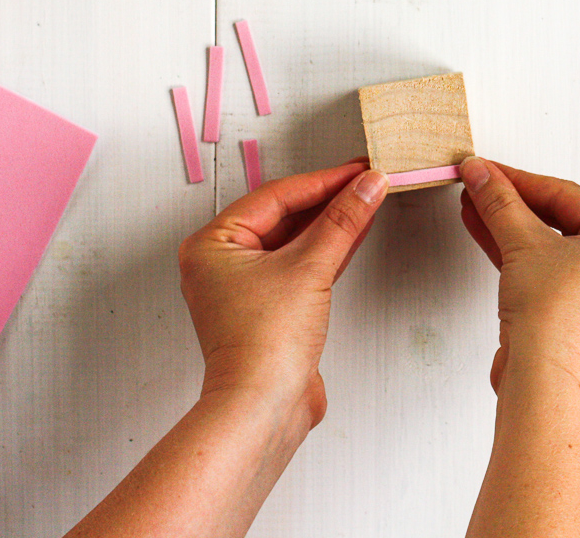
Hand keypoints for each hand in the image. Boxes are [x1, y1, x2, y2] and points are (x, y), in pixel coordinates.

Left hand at [178, 161, 388, 426]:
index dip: (323, 180)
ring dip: (331, 223)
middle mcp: (222, 262)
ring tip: (367, 200)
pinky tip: (354, 234)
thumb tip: (367, 186)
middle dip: (328, 199)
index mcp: (212, 243)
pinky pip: (299, 266)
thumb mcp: (309, 269)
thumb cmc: (263, 346)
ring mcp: (244, 287)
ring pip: (294, 241)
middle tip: (366, 180)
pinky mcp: (268, 309)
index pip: (276, 196)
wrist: (262, 409)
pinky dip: (327, 250)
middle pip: (284, 216)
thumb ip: (342, 222)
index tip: (359, 169)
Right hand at [458, 157, 579, 395]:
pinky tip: (486, 233)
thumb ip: (500, 202)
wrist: (543, 383)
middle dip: (513, 203)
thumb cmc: (555, 322)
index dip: (520, 179)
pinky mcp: (576, 312)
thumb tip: (482, 173)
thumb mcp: (523, 244)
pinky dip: (517, 254)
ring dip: (509, 226)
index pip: (567, 195)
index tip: (488, 170)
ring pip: (549, 246)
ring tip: (476, 206)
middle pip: (559, 219)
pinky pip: (546, 270)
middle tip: (481, 184)